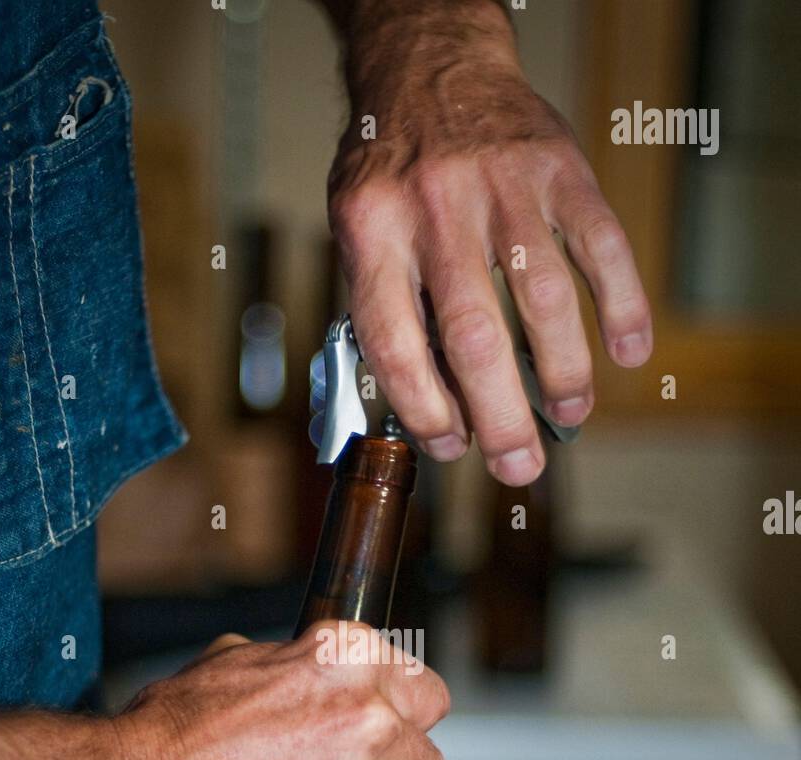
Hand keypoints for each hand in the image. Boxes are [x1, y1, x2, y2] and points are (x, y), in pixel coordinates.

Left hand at [326, 0, 651, 483]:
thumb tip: (432, 409)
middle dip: (500, 415)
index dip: (422, 407)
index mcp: (372, 230)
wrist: (430, 66)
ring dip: (562, 371)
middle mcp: (435, 207)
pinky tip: (627, 353)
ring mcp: (502, 185)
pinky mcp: (560, 168)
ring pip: (543, 297)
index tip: (450, 444)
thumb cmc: (393, 171)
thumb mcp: (359, 232)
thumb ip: (387, 310)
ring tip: (568, 416)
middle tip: (520, 466)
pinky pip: (601, 245)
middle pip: (473, 334)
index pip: (392, 340)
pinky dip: (622, 305)